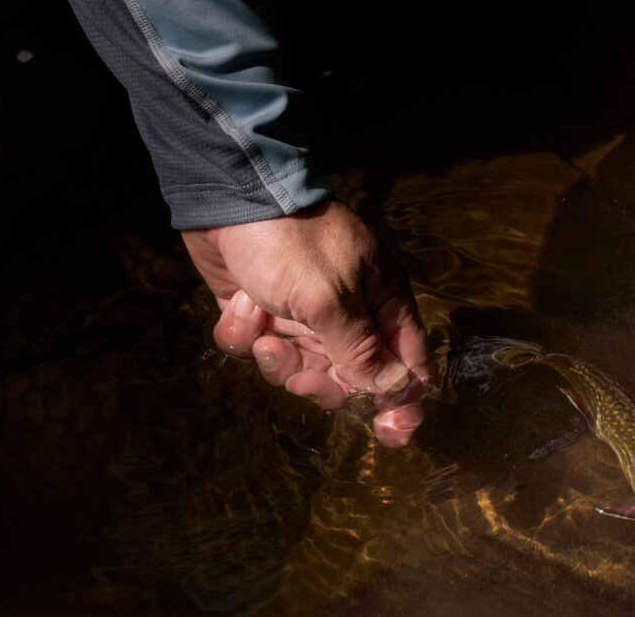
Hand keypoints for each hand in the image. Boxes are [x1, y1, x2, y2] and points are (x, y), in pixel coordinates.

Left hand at [181, 200, 430, 446]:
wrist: (226, 199)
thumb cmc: (291, 242)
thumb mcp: (329, 298)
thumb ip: (360, 350)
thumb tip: (396, 391)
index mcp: (380, 301)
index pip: (407, 361)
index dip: (403, 399)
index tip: (390, 434)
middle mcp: (347, 313)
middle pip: (350, 377)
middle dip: (322, 385)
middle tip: (300, 378)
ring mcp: (302, 315)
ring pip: (301, 368)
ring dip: (279, 361)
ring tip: (263, 335)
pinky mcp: (262, 313)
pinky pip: (260, 348)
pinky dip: (246, 335)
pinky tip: (240, 308)